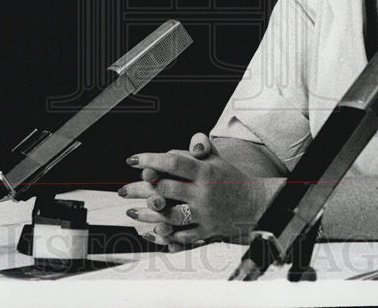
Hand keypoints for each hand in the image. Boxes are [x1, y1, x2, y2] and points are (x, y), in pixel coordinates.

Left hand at [120, 132, 277, 247]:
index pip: (173, 161)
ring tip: (131, 211)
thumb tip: (191, 141)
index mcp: (205, 170)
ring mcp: (204, 213)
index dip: (150, 159)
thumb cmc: (230, 179)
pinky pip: (181, 236)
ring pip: (169, 215)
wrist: (256, 206)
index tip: (132, 161)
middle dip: (138, 189)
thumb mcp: (218, 158)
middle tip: (121, 190)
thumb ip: (201, 145)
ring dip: (146, 215)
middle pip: (164, 189)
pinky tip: (148, 232)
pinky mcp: (206, 231)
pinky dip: (163, 236)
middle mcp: (203, 192)